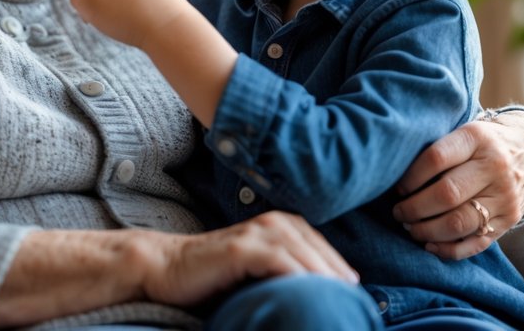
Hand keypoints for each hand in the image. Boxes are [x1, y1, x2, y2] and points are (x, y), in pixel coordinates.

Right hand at [131, 212, 358, 306]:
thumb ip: (282, 272)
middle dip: (338, 274)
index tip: (356, 294)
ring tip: (341, 300)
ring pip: (302, 253)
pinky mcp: (241, 248)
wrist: (166, 270)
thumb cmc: (212, 277)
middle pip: (317, 248)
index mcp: (279, 225)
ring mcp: (255, 232)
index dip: (339, 269)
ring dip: (324, 276)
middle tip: (357, 302)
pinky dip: (298, 276)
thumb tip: (317, 295)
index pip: (321, 246)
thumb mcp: (256, 270)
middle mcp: (271, 222)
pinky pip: (278, 260)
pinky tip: (310, 293)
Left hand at [391, 111, 523, 259]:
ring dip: (427, 231)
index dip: (410, 178)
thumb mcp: (466, 129)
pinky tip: (430, 245)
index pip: (435, 159)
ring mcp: (504, 197)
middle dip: (414, 208)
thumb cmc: (485, 140)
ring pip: (458, 223)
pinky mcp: (510, 220)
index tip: (397, 187)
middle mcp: (494, 167)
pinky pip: (475, 243)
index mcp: (477, 138)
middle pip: (446, 194)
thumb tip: (394, 168)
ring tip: (410, 227)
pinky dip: (449, 250)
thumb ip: (439, 145)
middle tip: (398, 212)